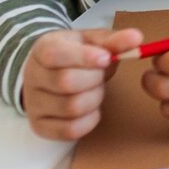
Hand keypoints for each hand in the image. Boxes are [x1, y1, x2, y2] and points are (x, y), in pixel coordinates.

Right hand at [18, 26, 142, 140]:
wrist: (51, 72)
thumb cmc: (75, 54)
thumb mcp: (93, 41)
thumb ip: (113, 40)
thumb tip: (135, 38)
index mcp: (43, 49)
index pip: (55, 54)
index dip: (84, 57)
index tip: (106, 58)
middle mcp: (32, 76)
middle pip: (66, 82)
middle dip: (95, 79)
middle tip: (100, 74)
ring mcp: (33, 104)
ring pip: (70, 107)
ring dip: (94, 99)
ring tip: (95, 89)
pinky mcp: (39, 126)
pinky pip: (69, 130)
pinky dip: (89, 121)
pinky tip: (92, 108)